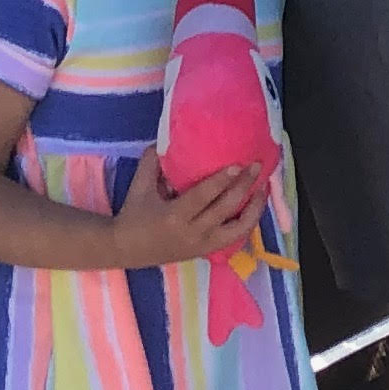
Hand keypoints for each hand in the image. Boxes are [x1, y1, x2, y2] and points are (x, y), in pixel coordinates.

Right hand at [110, 163, 264, 269]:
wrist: (125, 249)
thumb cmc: (133, 215)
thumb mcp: (139, 186)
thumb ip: (153, 161)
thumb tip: (167, 138)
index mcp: (174, 216)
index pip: (204, 197)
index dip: (222, 181)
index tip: (238, 164)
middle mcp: (192, 233)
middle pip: (225, 210)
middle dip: (244, 187)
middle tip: (256, 166)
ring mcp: (202, 245)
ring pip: (237, 230)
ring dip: (254, 209)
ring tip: (263, 188)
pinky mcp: (206, 251)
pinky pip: (234, 237)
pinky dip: (247, 222)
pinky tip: (253, 206)